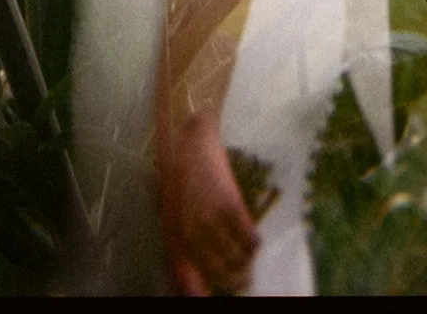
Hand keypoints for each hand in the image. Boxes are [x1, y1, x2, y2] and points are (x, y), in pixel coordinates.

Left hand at [159, 112, 258, 295]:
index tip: (230, 286)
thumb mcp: (172, 217)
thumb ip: (181, 251)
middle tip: (246, 277)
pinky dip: (254, 244)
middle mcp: (194, 235)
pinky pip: (249, 238)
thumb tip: (193, 286)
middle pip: (222, 273)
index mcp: (178, 238)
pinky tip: (253, 240)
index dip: (216, 286)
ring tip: (250, 259)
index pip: (199, 277)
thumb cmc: (179, 178)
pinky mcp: (230, 205)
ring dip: (247, 263)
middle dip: (236, 279)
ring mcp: (213, 220)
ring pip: (239, 259)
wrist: (189, 140)